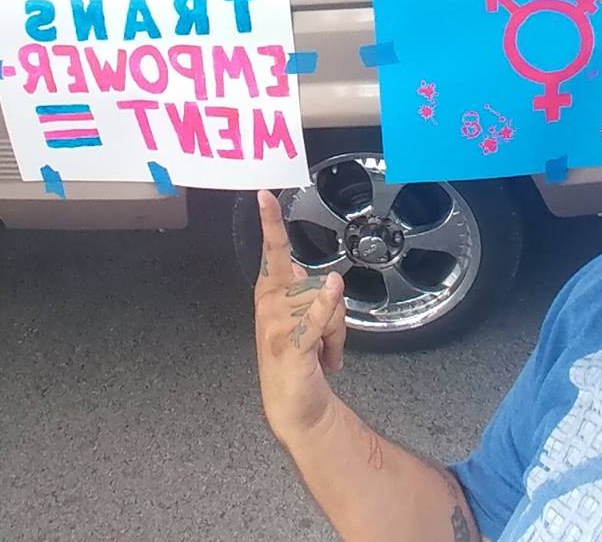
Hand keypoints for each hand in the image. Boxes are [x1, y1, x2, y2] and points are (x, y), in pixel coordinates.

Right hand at [254, 190, 346, 442]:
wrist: (294, 405)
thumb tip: (328, 283)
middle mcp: (270, 304)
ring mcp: (277, 325)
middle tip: (324, 338)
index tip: (265, 195)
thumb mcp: (306, 317)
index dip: (270, 222)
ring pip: (327, 305)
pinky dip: (326, 305)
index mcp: (270, 292)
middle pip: (319, 284)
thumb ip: (312, 292)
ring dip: (336, 334)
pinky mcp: (291, 346)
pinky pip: (316, 318)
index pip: (272, 251)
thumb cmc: (299, 356)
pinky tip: (332, 287)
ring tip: (321, 352)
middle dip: (335, 312)